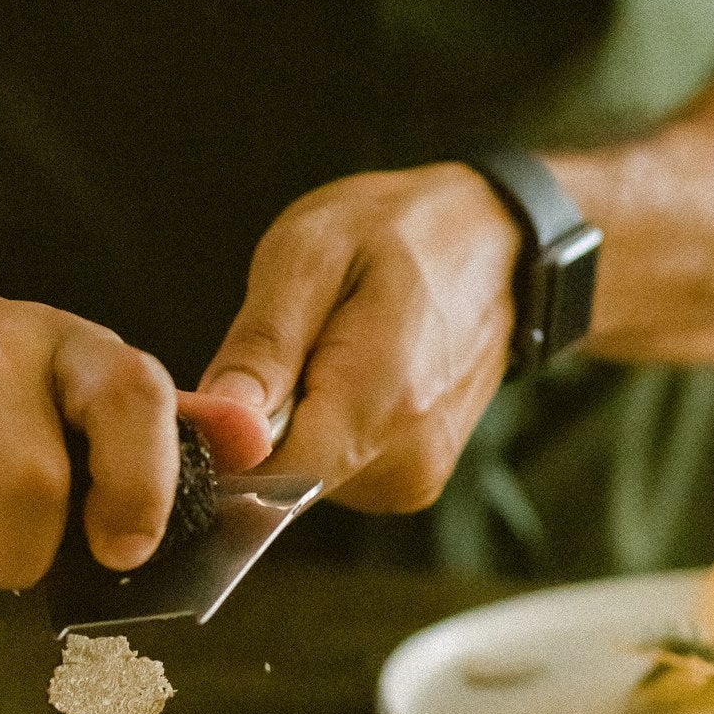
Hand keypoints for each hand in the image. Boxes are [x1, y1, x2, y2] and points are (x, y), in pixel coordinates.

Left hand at [200, 165, 520, 511]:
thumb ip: (263, 344)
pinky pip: (339, 472)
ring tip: (330, 349)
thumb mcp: (311, 252)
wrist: (494, 243)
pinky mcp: (414, 481)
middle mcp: (404, 462)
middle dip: (263, 422)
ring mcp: (415, 478)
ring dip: (296, 423)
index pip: (262, 479)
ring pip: (306, 477)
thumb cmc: (399, 232)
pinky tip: (350, 374)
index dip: (224, 440)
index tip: (223, 386)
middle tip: (294, 342)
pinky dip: (327, 429)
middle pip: (280, 480)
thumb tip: (218, 425)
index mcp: (376, 405)